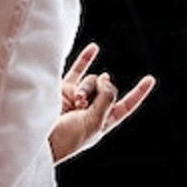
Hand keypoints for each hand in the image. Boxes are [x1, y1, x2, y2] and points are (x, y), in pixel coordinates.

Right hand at [47, 43, 154, 163]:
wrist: (36, 137)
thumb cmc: (66, 138)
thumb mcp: (95, 123)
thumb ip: (106, 98)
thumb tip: (105, 77)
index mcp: (103, 123)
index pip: (125, 106)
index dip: (138, 93)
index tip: (150, 79)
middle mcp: (91, 109)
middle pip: (106, 89)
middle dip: (98, 92)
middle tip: (83, 104)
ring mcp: (76, 98)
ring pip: (91, 81)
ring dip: (85, 88)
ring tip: (73, 102)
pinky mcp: (61, 89)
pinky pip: (77, 71)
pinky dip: (86, 59)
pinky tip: (95, 47)